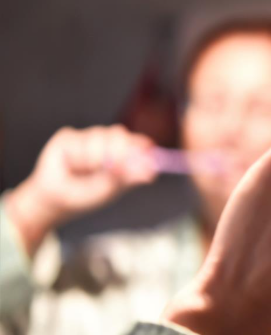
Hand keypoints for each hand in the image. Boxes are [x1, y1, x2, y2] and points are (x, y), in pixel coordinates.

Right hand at [5, 125, 157, 255]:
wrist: (55, 202)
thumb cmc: (86, 196)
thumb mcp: (111, 190)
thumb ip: (128, 178)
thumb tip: (151, 173)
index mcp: (123, 155)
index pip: (137, 141)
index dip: (140, 143)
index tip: (143, 151)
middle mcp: (107, 143)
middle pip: (118, 133)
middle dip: (117, 151)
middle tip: (111, 169)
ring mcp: (88, 138)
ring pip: (98, 136)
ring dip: (94, 159)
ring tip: (86, 173)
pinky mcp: (69, 137)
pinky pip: (77, 140)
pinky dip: (78, 157)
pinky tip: (72, 166)